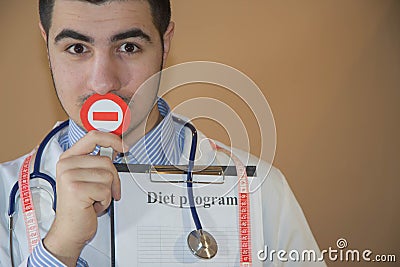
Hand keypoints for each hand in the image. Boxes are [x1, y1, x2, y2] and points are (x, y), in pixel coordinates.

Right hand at [43, 131, 123, 265]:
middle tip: (102, 191)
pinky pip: (106, 190)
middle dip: (112, 179)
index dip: (112, 139)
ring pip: (108, 175)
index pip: (93, 136)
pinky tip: (92, 205)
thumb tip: (117, 149)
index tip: (123, 147)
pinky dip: (105, 201)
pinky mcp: (76, 189)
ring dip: (107, 191)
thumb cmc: (80, 205)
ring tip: (94, 198)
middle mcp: (66, 164)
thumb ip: (96, 162)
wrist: (69, 230)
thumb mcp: (86, 178)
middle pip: (106, 161)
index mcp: (69, 158)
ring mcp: (69, 176)